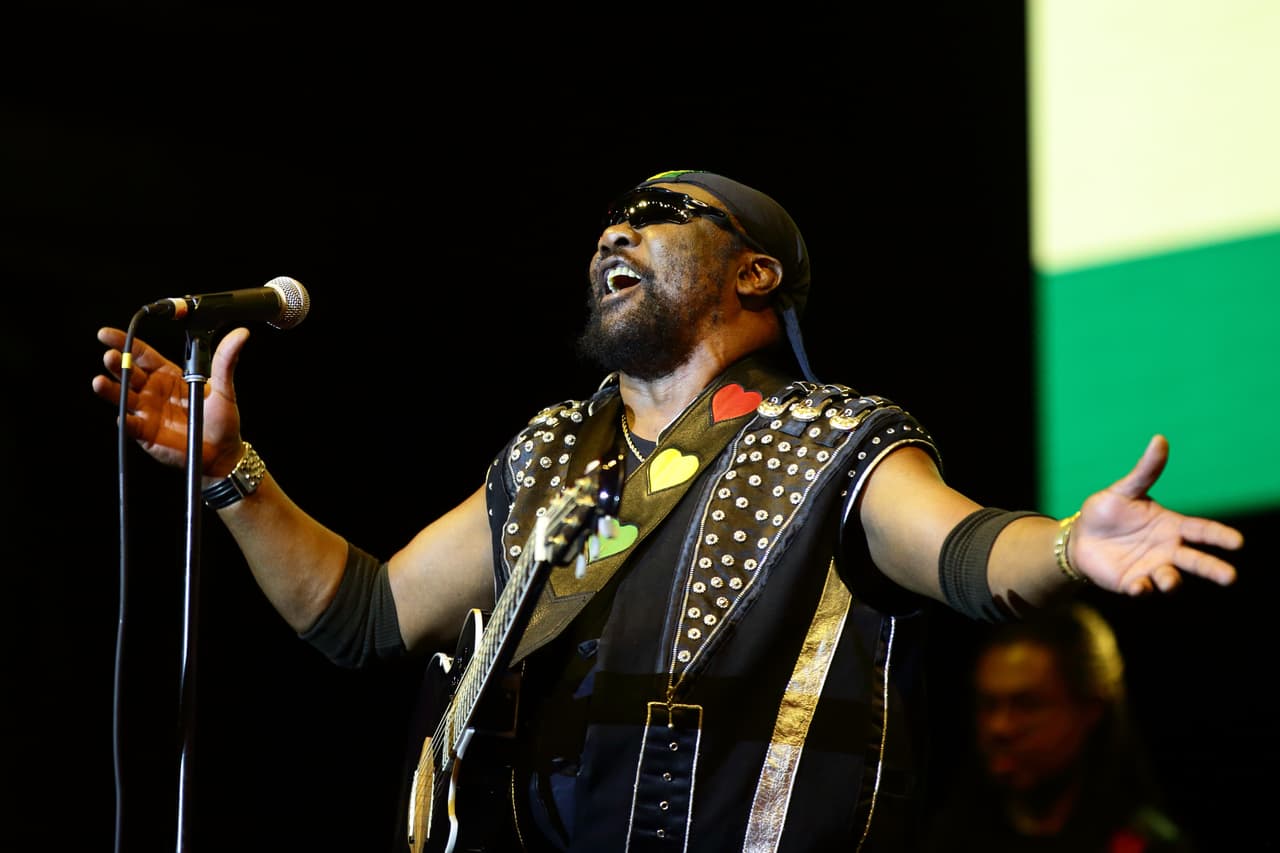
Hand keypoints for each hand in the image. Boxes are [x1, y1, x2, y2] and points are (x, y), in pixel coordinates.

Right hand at [92, 326, 251, 476]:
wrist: (222, 453)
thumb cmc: (222, 419)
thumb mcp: (224, 388)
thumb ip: (226, 361)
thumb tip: (241, 334)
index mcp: (168, 375)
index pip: (142, 354)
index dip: (124, 342)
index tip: (106, 334)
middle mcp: (153, 391)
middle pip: (129, 373)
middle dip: (117, 363)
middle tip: (110, 356)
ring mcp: (146, 411)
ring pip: (123, 397)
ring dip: (111, 389)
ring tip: (100, 382)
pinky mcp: (145, 433)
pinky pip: (131, 425)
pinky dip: (126, 421)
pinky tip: (123, 417)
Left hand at [1072, 435, 1243, 593]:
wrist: (1080, 537)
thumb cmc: (1107, 511)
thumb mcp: (1124, 490)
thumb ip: (1145, 471)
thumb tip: (1159, 439)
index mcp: (1171, 526)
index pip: (1201, 530)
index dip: (1219, 536)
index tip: (1238, 542)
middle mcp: (1167, 549)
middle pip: (1196, 560)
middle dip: (1213, 569)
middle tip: (1230, 577)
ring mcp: (1152, 568)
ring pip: (1171, 579)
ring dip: (1172, 581)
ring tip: (1169, 580)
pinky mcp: (1133, 582)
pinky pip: (1142, 589)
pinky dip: (1143, 589)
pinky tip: (1138, 586)